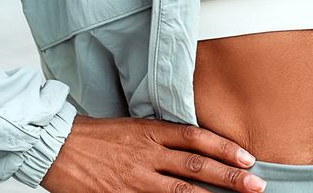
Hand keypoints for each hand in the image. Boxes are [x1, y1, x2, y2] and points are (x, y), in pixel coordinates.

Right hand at [40, 114, 266, 192]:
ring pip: (181, 192)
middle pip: (196, 166)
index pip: (195, 138)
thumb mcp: (132, 127)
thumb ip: (161, 138)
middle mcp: (146, 156)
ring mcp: (135, 181)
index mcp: (149, 132)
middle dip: (230, 178)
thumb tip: (194, 148)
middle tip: (256, 186)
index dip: (224, 147)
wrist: (55, 146)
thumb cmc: (94, 136)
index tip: (248, 159)